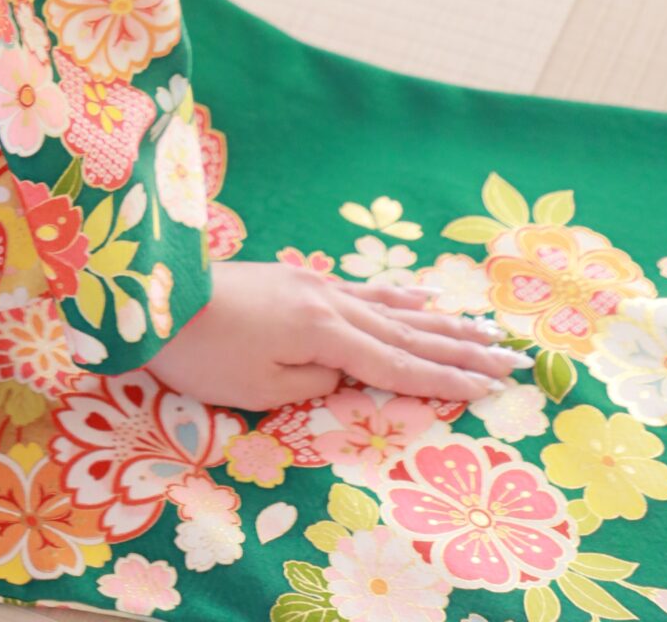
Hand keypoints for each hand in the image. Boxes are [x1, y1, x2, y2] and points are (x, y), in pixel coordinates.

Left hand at [141, 259, 525, 409]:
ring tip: (481, 326)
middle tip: (510, 354)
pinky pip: (364, 288)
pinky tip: (420, 293)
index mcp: (325, 331)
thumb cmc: (203, 354)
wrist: (156, 296)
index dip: (447, 378)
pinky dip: (398, 294)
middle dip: (461, 346)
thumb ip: (318, 382)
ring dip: (440, 319)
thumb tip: (347, 373)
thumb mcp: (263, 388)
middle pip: (408, 330)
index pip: (399, 363)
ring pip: (392, 306)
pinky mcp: (298, 279)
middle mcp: (329, 300)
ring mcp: (315, 283)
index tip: (494, 385)